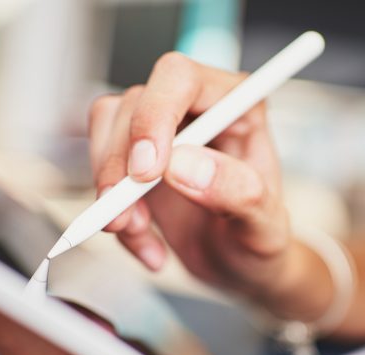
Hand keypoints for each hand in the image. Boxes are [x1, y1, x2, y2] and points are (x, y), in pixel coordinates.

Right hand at [89, 53, 332, 319]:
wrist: (238, 267)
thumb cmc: (259, 240)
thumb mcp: (264, 227)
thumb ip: (235, 191)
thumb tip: (183, 165)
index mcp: (237, 107)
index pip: (181, 78)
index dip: (154, 116)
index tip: (147, 171)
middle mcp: (195, 109)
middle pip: (133, 104)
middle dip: (119, 164)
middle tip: (125, 217)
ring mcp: (161, 131)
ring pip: (106, 128)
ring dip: (110, 188)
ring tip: (139, 232)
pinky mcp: (134, 158)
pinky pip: (101, 168)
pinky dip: (112, 214)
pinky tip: (145, 243)